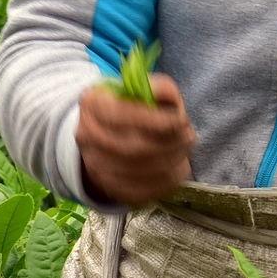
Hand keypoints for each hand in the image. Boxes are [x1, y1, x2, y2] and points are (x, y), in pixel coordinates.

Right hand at [76, 75, 195, 204]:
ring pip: (141, 170)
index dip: (156, 121)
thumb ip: (159, 88)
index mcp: (92, 104)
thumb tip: (166, 95)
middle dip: (170, 142)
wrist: (108, 135)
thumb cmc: (132, 107)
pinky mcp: (110, 188)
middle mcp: (87, 136)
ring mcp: (95, 166)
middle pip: (133, 147)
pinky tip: (176, 166)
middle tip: (189, 136)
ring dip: (172, 160)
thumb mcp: (144, 89)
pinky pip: (144, 189)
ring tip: (184, 149)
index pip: (121, 115)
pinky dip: (167, 179)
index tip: (182, 120)